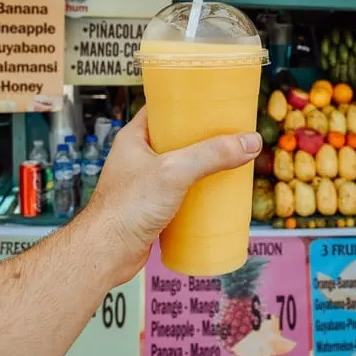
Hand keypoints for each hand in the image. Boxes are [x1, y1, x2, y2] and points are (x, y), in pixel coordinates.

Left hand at [89, 107, 261, 283]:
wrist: (106, 253)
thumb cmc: (125, 208)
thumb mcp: (174, 172)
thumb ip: (211, 155)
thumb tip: (249, 142)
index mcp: (135, 138)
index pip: (164, 109)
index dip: (188, 103)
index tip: (215, 102)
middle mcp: (139, 158)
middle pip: (178, 138)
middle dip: (205, 138)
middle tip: (231, 134)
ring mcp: (145, 183)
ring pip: (182, 167)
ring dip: (204, 166)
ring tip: (231, 163)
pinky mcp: (153, 207)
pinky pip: (181, 192)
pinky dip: (198, 192)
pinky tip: (216, 195)